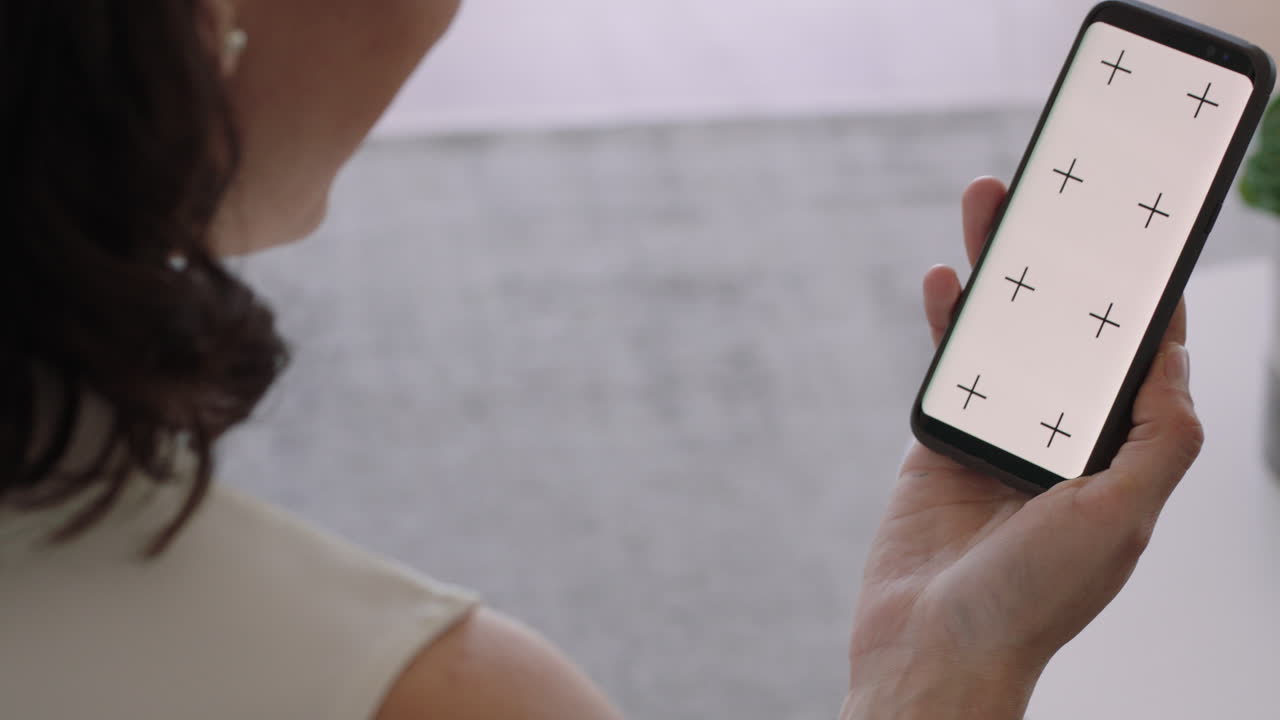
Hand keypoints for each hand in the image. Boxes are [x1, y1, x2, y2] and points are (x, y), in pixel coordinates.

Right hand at [842, 178, 1204, 719]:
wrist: (930, 646)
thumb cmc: (1028, 602)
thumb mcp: (1119, 519)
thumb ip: (1159, 439)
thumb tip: (1176, 362)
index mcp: (1120, 457)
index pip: (1142, 356)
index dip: (1145, 291)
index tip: (1143, 228)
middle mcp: (1064, 440)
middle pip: (1065, 326)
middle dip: (1062, 256)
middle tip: (1056, 191)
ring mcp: (1001, 437)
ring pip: (1004, 334)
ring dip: (1000, 269)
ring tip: (991, 202)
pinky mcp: (943, 442)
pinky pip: (949, 364)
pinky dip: (947, 319)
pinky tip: (946, 280)